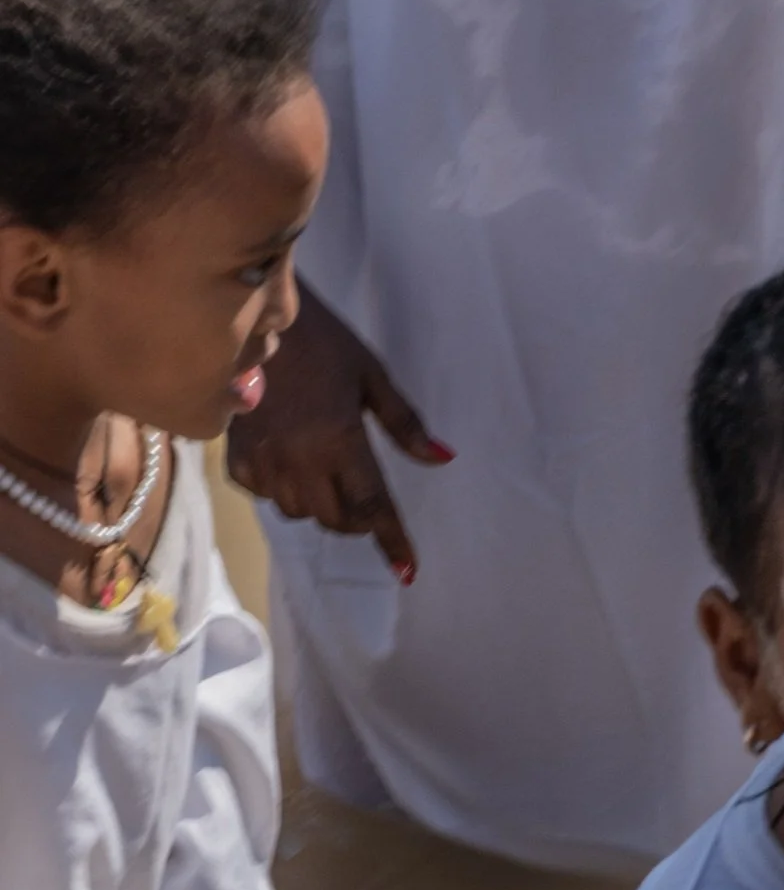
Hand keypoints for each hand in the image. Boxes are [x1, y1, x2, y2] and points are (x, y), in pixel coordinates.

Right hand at [226, 278, 450, 583]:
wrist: (250, 318)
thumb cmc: (323, 342)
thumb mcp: (372, 376)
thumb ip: (405, 425)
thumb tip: (442, 458)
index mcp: (340, 439)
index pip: (372, 507)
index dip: (392, 541)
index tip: (408, 570)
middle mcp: (300, 459)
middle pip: (336, 520)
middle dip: (357, 518)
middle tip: (364, 493)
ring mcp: (264, 462)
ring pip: (300, 513)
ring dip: (320, 503)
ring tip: (323, 465)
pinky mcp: (235, 459)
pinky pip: (267, 497)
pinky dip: (283, 489)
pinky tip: (289, 457)